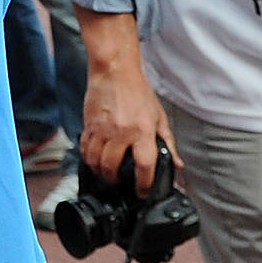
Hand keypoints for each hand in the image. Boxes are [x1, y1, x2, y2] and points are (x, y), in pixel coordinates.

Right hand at [80, 56, 172, 189]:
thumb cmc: (137, 91)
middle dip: (116, 182)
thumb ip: (167, 142)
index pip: (144, 165)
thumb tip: (176, 164)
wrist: (114, 71)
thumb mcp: (159, 116)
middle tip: (121, 183)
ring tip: (107, 173)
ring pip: (95, 162)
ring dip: (101, 172)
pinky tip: (95, 158)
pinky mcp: (89, 125)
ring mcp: (102, 129)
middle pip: (112, 168)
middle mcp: (121, 132)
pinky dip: (89, 158)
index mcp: (142, 130)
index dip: (144, 184)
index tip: (143, 191)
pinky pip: (85, 149)